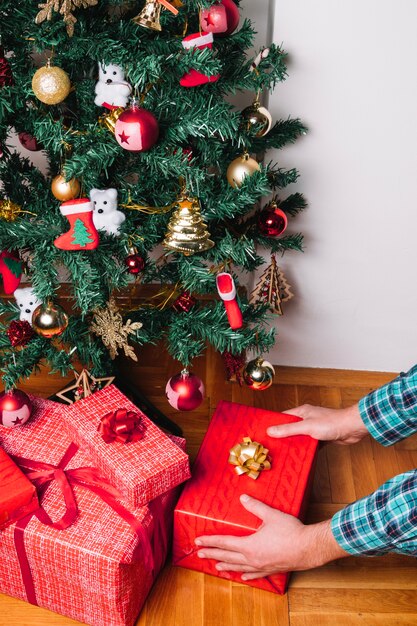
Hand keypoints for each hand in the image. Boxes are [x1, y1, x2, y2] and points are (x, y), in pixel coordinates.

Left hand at [195, 495, 347, 579]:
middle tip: (199, 553)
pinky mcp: (271, 570)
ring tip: (215, 566)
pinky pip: (254, 574)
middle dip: (212, 554)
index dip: (210, 541)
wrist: (309, 548)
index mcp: (249, 545)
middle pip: (227, 556)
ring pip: (238, 567)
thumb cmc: (291, 531)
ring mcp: (261, 566)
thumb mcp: (271, 515)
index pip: (224, 543)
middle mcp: (252, 559)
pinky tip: (242, 576)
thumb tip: (243, 497)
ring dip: (225, 565)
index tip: (198, 541)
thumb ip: (255, 506)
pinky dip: (246, 574)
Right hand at [267, 403, 368, 444]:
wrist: (352, 428)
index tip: (265, 433)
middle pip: (291, 428)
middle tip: (273, 447)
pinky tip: (300, 457)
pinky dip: (306, 450)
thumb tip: (271, 430)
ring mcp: (315, 429)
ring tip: (283, 454)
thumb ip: (289, 429)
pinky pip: (310, 444)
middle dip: (283, 437)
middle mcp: (307, 419)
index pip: (284, 417)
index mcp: (302, 412)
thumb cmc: (332, 422)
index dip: (274, 425)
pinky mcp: (322, 438)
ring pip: (300, 437)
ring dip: (294, 445)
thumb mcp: (306, 427)